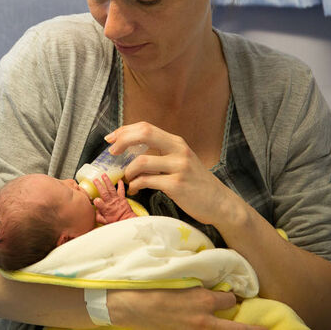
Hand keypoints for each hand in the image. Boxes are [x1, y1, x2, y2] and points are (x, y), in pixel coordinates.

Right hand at [92, 174, 135, 223]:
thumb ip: (98, 216)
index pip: (98, 203)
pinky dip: (121, 185)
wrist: (127, 221)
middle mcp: (110, 203)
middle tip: (95, 180)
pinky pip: (121, 190)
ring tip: (104, 175)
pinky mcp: (122, 198)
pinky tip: (120, 180)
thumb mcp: (104, 222)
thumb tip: (95, 212)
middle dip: (99, 185)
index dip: (96, 200)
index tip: (94, 199)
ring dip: (107, 181)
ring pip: (111, 189)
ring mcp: (117, 199)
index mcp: (105, 209)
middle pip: (103, 192)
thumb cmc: (116, 222)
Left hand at [105, 122, 242, 227]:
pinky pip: (147, 181)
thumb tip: (130, 150)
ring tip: (127, 179)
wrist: (220, 203)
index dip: (124, 131)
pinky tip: (135, 189)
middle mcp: (179, 150)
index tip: (110, 139)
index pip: (146, 127)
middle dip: (122, 141)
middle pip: (144, 134)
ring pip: (142, 161)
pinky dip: (135, 185)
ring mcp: (179, 167)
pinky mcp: (177, 185)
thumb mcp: (180, 160)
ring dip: (128, 171)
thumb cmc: (195, 183)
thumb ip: (161, 153)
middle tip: (112, 153)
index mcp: (176, 142)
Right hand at [109, 288, 266, 329]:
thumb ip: (195, 279)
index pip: (230, 298)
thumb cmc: (148, 286)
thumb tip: (208, 279)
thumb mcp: (174, 276)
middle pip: (238, 327)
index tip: (233, 293)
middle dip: (253, 328)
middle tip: (267, 329)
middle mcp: (204, 320)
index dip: (232, 295)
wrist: (127, 306)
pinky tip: (219, 328)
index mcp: (202, 300)